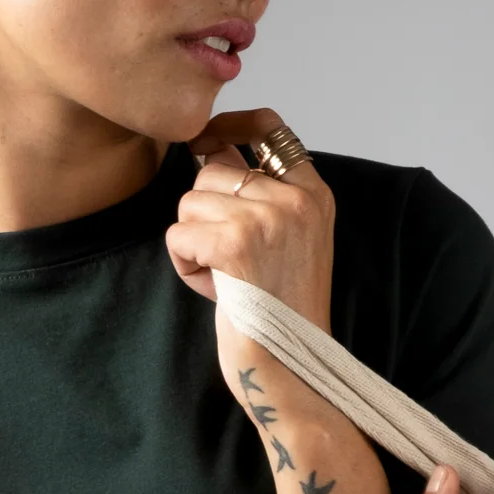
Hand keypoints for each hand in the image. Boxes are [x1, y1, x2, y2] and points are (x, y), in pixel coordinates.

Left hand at [164, 108, 336, 334]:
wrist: (292, 368)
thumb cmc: (281, 312)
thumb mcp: (287, 241)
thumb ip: (261, 195)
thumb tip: (208, 149)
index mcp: (314, 194)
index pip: (269, 126)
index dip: (230, 125)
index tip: (204, 139)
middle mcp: (297, 199)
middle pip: (213, 170)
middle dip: (204, 216)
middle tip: (228, 262)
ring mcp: (269, 218)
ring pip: (190, 202)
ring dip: (193, 242)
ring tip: (224, 278)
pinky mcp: (237, 243)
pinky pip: (179, 234)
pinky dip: (185, 264)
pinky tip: (214, 289)